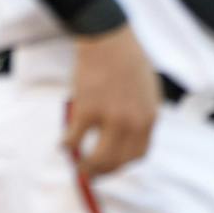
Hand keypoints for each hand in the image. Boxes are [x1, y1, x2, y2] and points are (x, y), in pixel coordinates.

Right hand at [64, 26, 159, 176]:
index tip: (113, 165)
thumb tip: (129, 137)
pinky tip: (63, 145)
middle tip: (92, 175)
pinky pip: (75, 139)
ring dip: (87, 168)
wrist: (108, 37)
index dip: (124, 164)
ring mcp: (111, 118)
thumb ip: (142, 113)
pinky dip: (67, 145)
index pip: (139, 154)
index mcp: (150, 117)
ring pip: (99, 158)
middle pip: (119, 161)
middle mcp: (134, 122)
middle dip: (104, 172)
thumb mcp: (148, 90)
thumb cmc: (128, 59)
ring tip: (79, 168)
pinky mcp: (88, 109)